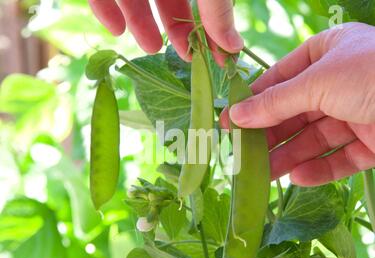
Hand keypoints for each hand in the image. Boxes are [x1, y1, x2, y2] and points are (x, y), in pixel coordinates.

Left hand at [88, 0, 242, 63]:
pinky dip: (106, 10)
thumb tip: (235, 46)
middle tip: (186, 55)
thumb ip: (216, 6)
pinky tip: (114, 29)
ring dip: (142, 23)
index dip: (212, 29)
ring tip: (150, 47)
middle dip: (178, 28)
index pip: (207, 2)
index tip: (218, 58)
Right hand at [220, 22, 374, 185]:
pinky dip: (319, 170)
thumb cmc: (374, 74)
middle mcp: (340, 82)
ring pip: (313, 140)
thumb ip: (275, 102)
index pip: (280, 79)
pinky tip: (297, 178)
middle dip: (268, 135)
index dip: (254, 101)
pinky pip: (339, 158)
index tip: (230, 122)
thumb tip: (236, 115)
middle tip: (241, 154)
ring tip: (262, 175)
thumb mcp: (317, 82)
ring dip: (288, 158)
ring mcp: (356, 113)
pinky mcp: (372, 142)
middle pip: (294, 113)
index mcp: (328, 54)